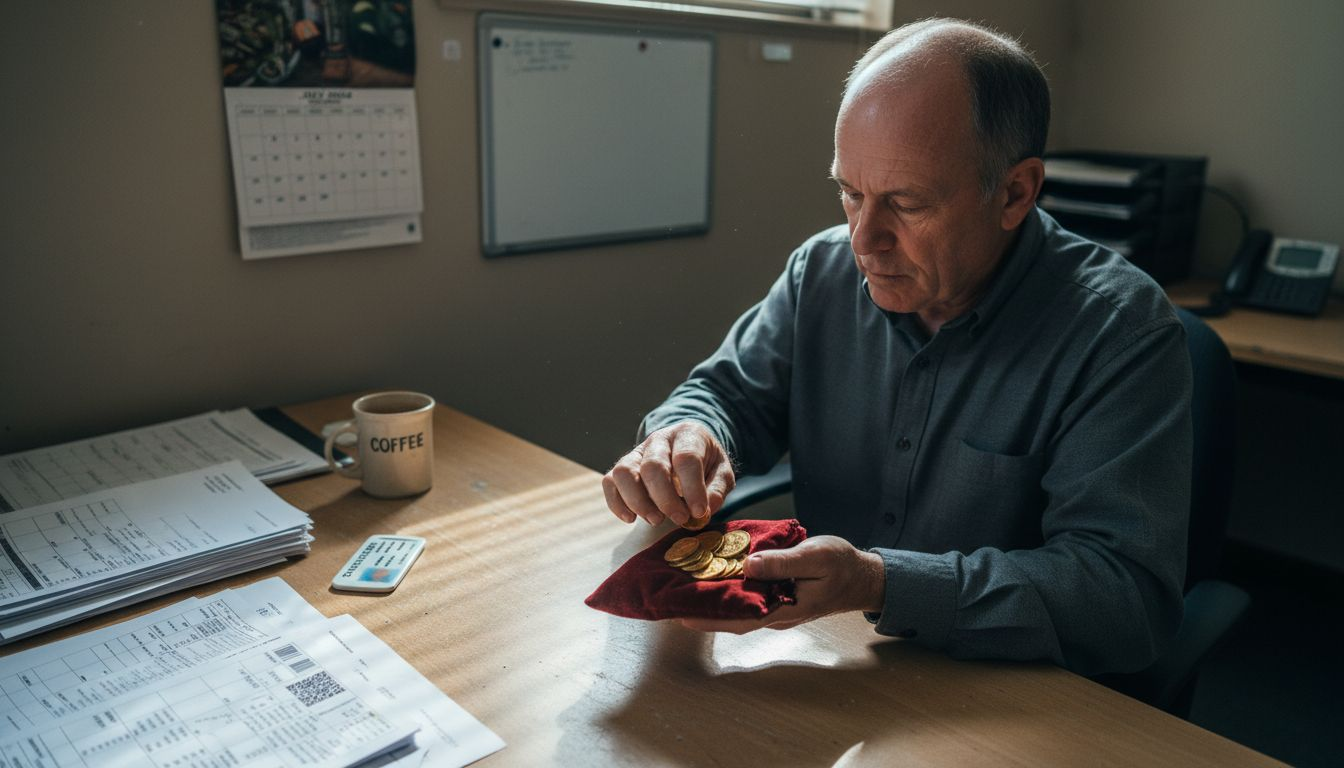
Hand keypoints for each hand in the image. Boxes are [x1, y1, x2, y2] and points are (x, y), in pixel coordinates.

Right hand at [602, 422, 734, 526]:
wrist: (687, 449)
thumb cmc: (706, 462)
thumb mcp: (722, 472)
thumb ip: (717, 489)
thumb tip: (704, 510)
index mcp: (688, 435)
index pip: (686, 458)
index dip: (692, 487)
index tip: (699, 512)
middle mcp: (659, 440)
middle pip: (653, 466)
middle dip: (665, 498)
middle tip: (679, 519)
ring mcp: (637, 452)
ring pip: (625, 471)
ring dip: (638, 501)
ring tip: (655, 519)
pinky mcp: (623, 467)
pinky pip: (610, 481)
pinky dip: (617, 503)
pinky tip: (631, 518)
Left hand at [679, 536, 885, 632]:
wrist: (863, 576)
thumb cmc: (842, 566)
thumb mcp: (815, 558)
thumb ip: (783, 562)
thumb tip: (748, 565)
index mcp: (782, 610)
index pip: (737, 619)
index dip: (707, 617)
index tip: (678, 612)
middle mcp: (773, 613)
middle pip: (730, 616)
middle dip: (700, 608)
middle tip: (669, 596)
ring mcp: (774, 606)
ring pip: (736, 606)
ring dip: (711, 597)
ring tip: (682, 584)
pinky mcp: (776, 595)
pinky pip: (746, 594)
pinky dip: (728, 586)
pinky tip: (713, 573)